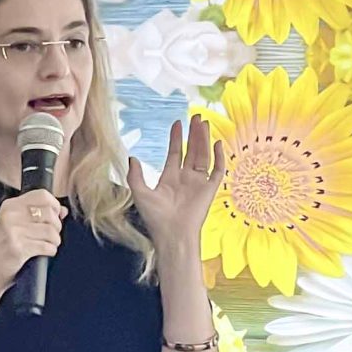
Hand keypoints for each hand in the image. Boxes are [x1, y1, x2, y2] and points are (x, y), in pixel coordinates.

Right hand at [0, 189, 64, 285]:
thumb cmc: (4, 248)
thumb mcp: (16, 225)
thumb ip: (39, 214)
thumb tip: (63, 210)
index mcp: (9, 206)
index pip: (42, 195)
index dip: (55, 205)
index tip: (56, 215)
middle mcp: (10, 215)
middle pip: (49, 213)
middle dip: (57, 226)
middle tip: (51, 235)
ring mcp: (12, 232)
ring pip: (51, 231)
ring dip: (55, 240)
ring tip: (48, 245)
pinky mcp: (18, 248)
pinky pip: (47, 246)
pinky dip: (51, 250)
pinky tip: (45, 252)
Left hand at [129, 117, 226, 253]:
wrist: (172, 234)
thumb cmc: (155, 217)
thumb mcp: (140, 193)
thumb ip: (135, 175)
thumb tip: (132, 157)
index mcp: (169, 179)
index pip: (175, 153)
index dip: (176, 138)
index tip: (177, 123)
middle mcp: (185, 179)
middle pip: (191, 151)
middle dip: (193, 134)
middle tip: (196, 117)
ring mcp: (199, 183)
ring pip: (203, 156)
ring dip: (204, 140)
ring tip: (204, 123)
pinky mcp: (210, 189)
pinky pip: (218, 170)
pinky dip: (219, 157)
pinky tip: (216, 144)